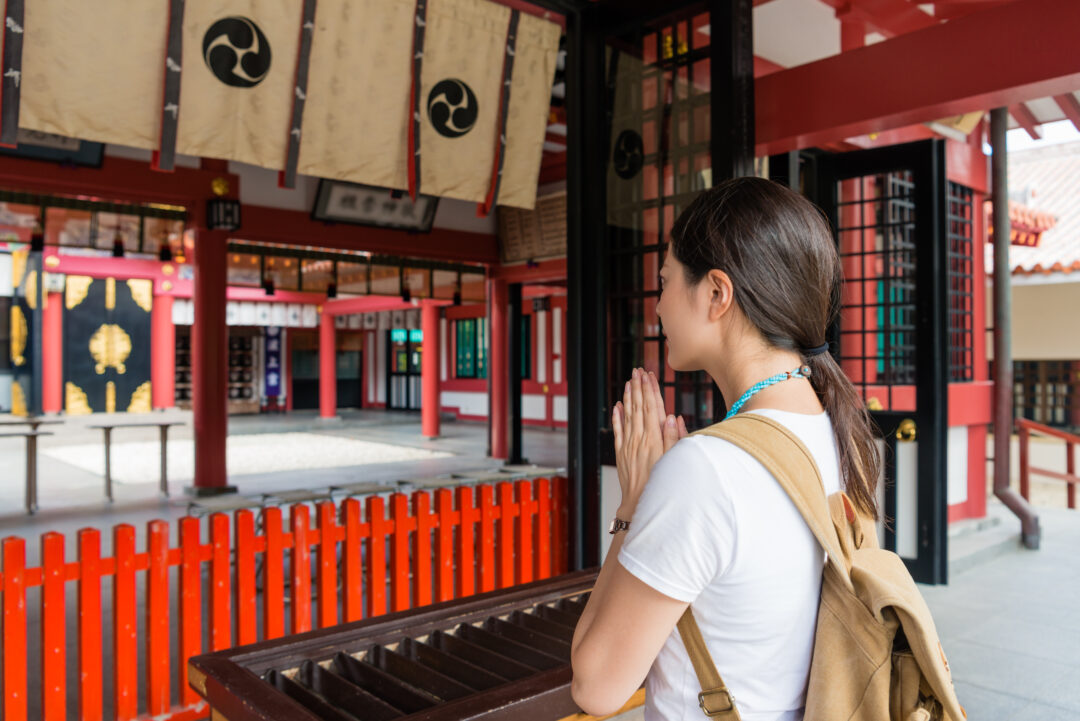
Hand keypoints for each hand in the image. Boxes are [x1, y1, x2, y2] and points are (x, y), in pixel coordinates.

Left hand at [612, 369, 687, 513]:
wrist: (639, 502)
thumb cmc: (660, 483)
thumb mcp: (672, 460)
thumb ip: (673, 437)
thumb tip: (671, 416)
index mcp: (653, 438)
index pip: (652, 407)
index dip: (650, 389)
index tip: (649, 375)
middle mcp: (639, 438)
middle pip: (639, 407)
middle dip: (638, 387)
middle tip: (637, 371)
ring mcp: (628, 444)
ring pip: (627, 415)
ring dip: (628, 397)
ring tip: (629, 382)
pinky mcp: (620, 452)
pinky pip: (617, 430)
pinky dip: (616, 416)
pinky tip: (616, 405)